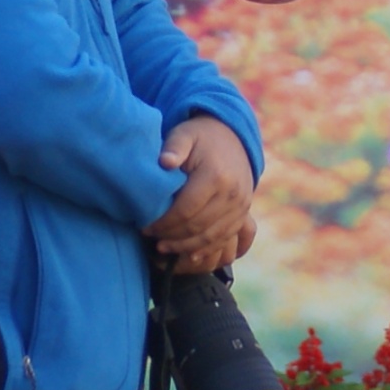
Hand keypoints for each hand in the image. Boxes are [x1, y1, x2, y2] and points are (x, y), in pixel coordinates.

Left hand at [147, 112, 259, 273]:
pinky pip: (226, 238)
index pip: (186, 210)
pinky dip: (207, 250)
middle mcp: (233, 194)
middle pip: (199, 227)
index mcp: (216, 176)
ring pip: (212, 237)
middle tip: (151, 238)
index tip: (146, 226)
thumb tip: (164, 162)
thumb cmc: (200, 138)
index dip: (164, 223)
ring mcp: (241, 206)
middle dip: (172, 237)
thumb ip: (174, 146)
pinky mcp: (244, 214)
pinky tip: (189, 255)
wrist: (233, 138)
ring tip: (163, 248)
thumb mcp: (184, 135)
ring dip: (186, 248)